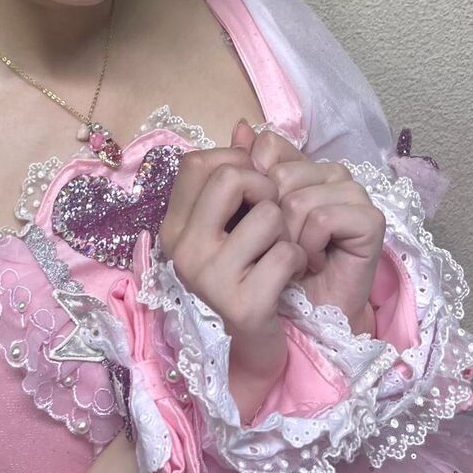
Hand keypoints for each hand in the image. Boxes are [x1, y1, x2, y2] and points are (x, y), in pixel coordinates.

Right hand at [157, 144, 309, 413]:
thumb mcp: (239, 220)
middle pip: (232, 177)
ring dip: (287, 234)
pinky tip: (288, 279)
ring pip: (270, 216)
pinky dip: (299, 262)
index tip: (253, 190)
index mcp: (173, 226)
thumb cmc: (250, 273)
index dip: (238, 165)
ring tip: (279, 255)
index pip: (199, 162)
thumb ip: (241, 172)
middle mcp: (181, 250)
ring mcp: (208, 279)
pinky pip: (287, 254)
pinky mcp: (242, 304)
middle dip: (266, 191)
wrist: (258, 345)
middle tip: (271, 220)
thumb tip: (246, 127)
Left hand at [233, 121, 386, 335]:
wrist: (307, 310)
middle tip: (278, 247)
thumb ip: (243, 173)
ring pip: (298, 199)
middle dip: (268, 220)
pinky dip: (309, 247)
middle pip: (279, 175)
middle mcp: (329, 172)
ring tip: (296, 256)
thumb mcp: (247, 217)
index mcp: (301, 165)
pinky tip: (314, 261)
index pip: (268, 145)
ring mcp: (353, 192)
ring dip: (288, 239)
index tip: (253, 219)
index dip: (252, 184)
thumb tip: (239, 125)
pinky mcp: (370, 219)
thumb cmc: (275, 264)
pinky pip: (322, 219)